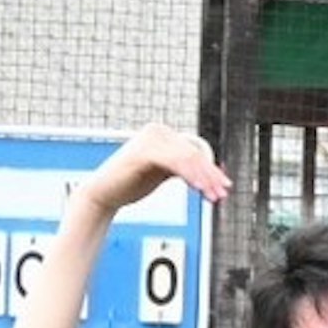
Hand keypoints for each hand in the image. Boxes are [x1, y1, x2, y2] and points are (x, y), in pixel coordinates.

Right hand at [79, 123, 227, 216]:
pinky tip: (199, 189)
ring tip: (213, 196)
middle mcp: (157, 131)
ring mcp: (150, 139)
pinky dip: (190, 176)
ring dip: (204, 179)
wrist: (103, 193)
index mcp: (162, 133)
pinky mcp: (145, 152)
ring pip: (188, 159)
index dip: (212, 169)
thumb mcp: (162, 172)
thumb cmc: (131, 183)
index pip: (194, 150)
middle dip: (211, 176)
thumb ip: (182, 167)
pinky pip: (175, 163)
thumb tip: (209, 172)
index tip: (224, 187)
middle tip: (222, 194)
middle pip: (194, 154)